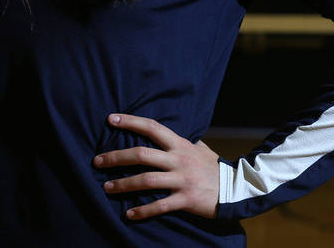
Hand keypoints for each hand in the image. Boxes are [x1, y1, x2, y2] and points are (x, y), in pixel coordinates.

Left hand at [94, 113, 218, 220]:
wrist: (236, 188)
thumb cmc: (213, 167)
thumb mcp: (199, 148)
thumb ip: (181, 142)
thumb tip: (164, 133)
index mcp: (180, 144)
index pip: (152, 127)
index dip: (131, 122)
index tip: (111, 119)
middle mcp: (179, 159)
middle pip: (142, 155)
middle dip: (116, 157)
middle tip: (97, 161)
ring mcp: (182, 180)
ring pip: (146, 180)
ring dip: (124, 184)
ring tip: (106, 187)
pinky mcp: (186, 200)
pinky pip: (160, 206)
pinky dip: (143, 210)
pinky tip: (129, 214)